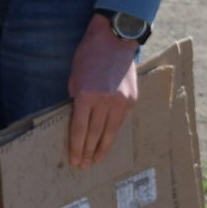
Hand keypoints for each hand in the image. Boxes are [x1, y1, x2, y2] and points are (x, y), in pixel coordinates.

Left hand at [67, 16, 140, 167]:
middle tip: (84, 165)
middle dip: (89, 151)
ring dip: (103, 147)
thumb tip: (77, 118)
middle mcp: (105, 101)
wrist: (114, 41)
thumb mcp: (74, 76)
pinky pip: (120, 121)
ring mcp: (121, 102)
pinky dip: (113, 132)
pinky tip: (108, 142)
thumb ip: (76, 98)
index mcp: (86, 95)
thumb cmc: (88, 56)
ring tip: (97, 160)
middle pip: (95, 133)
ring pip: (110, 131)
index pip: (80, 128)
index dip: (77, 146)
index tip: (75, 159)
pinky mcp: (131, 101)